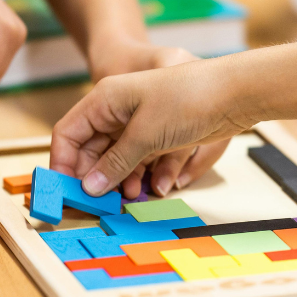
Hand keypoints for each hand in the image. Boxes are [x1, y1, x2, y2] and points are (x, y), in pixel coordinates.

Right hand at [50, 56, 250, 195]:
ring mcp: (137, 123)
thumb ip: (116, 163)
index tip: (64, 191)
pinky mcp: (156, 134)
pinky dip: (135, 175)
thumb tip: (90, 188)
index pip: (68, 133)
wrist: (234, 91)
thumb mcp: (146, 135)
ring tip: (122, 200)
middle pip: (89, 148)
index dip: (62, 163)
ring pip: (113, 157)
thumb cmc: (188, 100)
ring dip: (114, 179)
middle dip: (90, 177)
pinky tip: (143, 190)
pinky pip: (135, 159)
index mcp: (105, 99)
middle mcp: (116, 110)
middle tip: (94, 205)